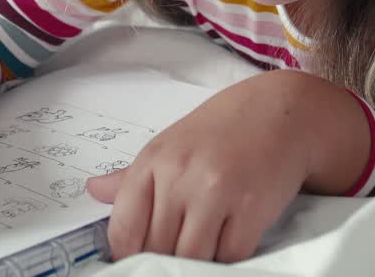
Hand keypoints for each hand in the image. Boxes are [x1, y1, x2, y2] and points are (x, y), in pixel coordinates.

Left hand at [85, 70, 367, 262]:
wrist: (281, 113)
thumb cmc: (222, 130)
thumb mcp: (170, 145)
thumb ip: (132, 177)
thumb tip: (94, 191)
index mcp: (153, 161)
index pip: (124, 228)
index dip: (127, 255)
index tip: (137, 261)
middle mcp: (180, 176)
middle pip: (157, 249)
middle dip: (164, 260)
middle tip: (174, 253)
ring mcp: (216, 193)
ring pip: (192, 258)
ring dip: (196, 262)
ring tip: (202, 246)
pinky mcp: (251, 209)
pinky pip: (230, 256)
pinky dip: (228, 257)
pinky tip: (229, 238)